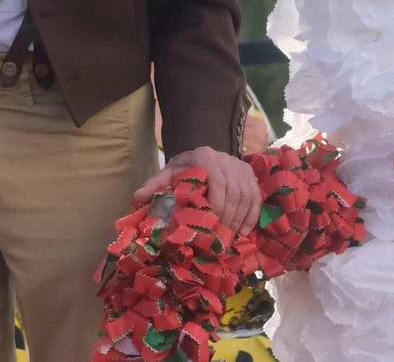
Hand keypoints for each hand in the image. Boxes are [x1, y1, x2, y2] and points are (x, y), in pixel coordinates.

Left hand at [133, 146, 260, 236]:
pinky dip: (251, 215)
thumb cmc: (183, 168)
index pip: (217, 181)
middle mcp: (226, 159)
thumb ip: (155, 184)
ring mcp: (240, 166)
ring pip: (247, 195)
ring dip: (240, 218)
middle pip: (234, 191)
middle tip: (220, 237)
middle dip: (228, 216)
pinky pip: (256, 197)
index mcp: (205, 156)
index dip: (217, 204)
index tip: (211, 224)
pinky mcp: (250, 175)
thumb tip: (137, 198)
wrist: (199, 156)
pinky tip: (243, 231)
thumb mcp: (168, 173)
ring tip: (230, 237)